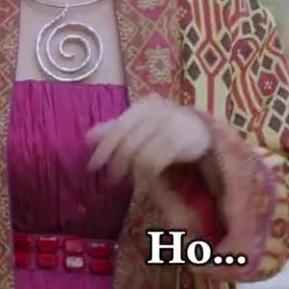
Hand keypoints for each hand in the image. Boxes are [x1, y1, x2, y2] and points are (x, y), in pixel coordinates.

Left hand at [87, 95, 212, 182]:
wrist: (201, 128)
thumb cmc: (164, 127)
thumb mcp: (139, 124)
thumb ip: (115, 129)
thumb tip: (87, 138)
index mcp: (142, 108)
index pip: (117, 129)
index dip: (103, 150)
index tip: (91, 168)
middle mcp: (155, 114)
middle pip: (127, 144)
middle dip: (116, 165)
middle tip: (110, 181)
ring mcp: (171, 126)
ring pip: (141, 155)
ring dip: (132, 172)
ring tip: (128, 181)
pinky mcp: (182, 141)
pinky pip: (158, 163)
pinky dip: (148, 175)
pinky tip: (146, 181)